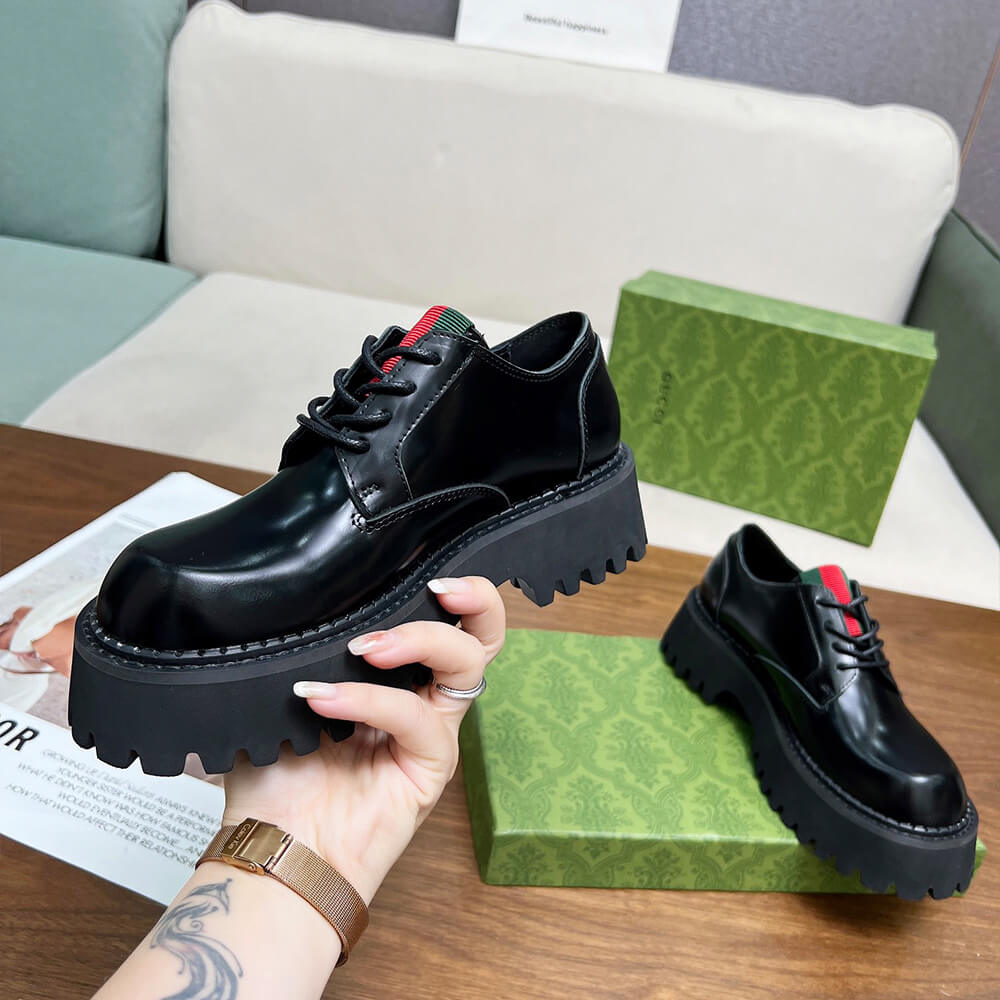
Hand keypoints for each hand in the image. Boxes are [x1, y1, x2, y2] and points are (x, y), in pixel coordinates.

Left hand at [221, 576, 504, 902]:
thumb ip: (299, 651)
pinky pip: (416, 719)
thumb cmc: (277, 778)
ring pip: (467, 664)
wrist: (273, 847)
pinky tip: (323, 698)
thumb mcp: (282, 695)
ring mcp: (431, 730)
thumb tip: (289, 602)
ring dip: (421, 639)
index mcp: (395, 674)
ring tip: (367, 648)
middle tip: (438, 586)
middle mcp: (422, 696)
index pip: (442, 618)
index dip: (446, 588)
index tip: (416, 567)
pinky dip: (370, 701)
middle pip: (482, 634)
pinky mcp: (431, 766)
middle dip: (475, 597)